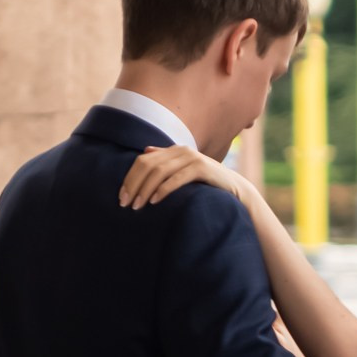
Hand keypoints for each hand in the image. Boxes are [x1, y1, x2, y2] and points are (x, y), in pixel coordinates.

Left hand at [119, 146, 247, 213]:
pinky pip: (177, 178)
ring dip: (145, 190)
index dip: (130, 178)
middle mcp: (181, 150)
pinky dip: (163, 190)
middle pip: (148, 165)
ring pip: (160, 172)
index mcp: (174, 150)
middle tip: (125, 204)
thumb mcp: (182, 170)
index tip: (121, 196)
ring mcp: (192, 158)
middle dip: (134, 185)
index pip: (143, 160)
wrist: (234, 189)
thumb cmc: (205, 183)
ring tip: (138, 206)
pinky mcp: (202, 168)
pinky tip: (154, 201)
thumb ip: (166, 160)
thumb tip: (146, 151)